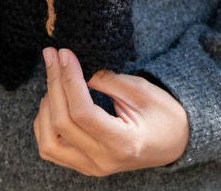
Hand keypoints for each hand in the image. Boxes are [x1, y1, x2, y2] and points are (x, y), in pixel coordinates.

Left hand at [33, 47, 189, 176]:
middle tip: (53, 54)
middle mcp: (103, 160)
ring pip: (49, 142)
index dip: (69, 79)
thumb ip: (106, 80)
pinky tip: (52, 100)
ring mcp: (92, 167)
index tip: (66, 53)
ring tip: (55, 79)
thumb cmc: (163, 114)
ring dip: (46, 106)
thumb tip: (75, 66)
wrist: (175, 142)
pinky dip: (44, 123)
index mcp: (123, 143)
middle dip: (54, 83)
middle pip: (62, 124)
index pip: (83, 112)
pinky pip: (51, 149)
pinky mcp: (84, 164)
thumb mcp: (141, 90)